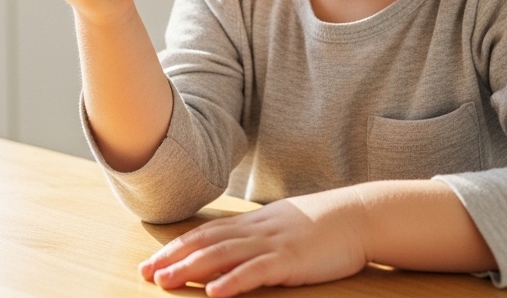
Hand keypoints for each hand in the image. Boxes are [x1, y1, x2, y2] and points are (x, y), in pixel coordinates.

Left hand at [141, 188, 370, 296]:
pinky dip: (233, 281)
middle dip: (173, 258)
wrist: (360, 215)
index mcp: (254, 222)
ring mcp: (273, 243)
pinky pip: (256, 271)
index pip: (206, 233)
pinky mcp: (291, 260)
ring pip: (223, 255)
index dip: (177, 247)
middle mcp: (257, 230)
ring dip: (192, 269)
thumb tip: (234, 246)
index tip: (152, 261)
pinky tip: (214, 293)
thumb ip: (258, 234)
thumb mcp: (284, 224)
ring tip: (166, 281)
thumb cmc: (325, 224)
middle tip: (146, 273)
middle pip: (206, 242)